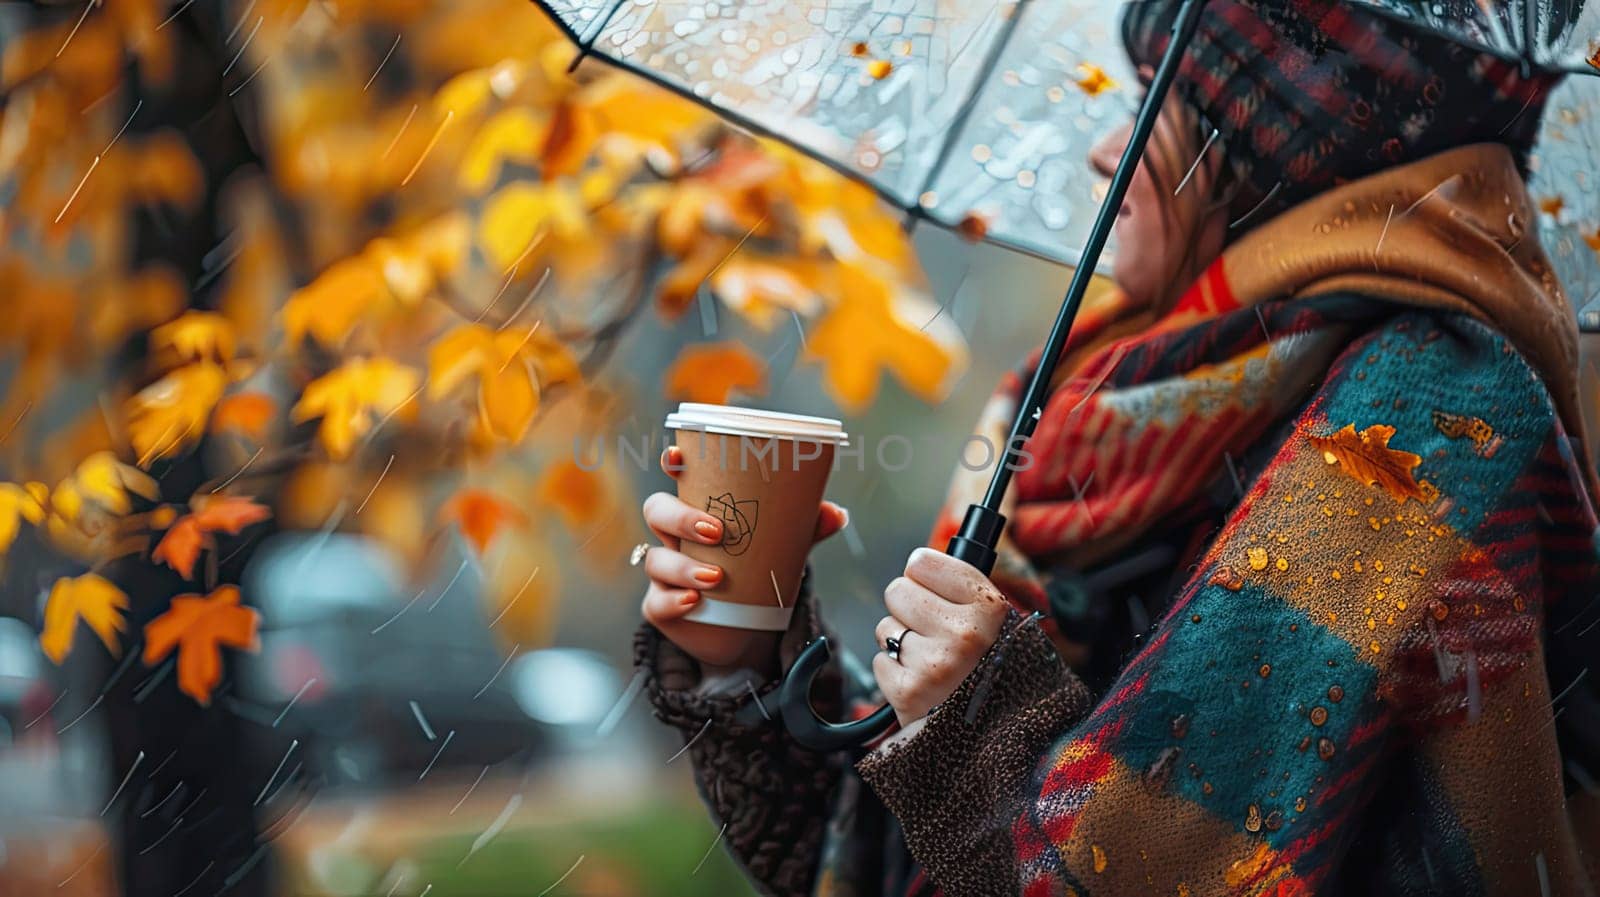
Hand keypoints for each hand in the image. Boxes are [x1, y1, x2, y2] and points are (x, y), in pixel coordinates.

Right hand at [639, 445, 848, 670]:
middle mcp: (675, 536)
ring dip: (684, 566)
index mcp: (700, 508)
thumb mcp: (782, 546)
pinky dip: (673, 601)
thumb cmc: (756, 572)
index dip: (672, 463)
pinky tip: (694, 602)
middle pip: (657, 511)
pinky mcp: (661, 606)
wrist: (744, 629)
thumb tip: (837, 514)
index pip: (678, 478)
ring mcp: (664, 572)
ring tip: (717, 577)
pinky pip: (656, 602)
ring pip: (657, 560)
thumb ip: (806, 528)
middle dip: (681, 517)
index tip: (677, 456)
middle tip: (717, 531)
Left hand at [873, 547, 1008, 726]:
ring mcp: (934, 664)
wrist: (1001, 737)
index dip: (924, 577)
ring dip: (901, 644)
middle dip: (908, 610)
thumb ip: (963, 591)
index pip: (922, 562)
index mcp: (989, 607)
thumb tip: (919, 562)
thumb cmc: (993, 672)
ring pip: (885, 627)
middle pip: (897, 591)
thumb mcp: (998, 624)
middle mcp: (964, 633)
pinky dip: (895, 674)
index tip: (933, 590)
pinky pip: (879, 662)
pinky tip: (922, 684)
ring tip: (932, 663)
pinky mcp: (908, 692)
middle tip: (933, 633)